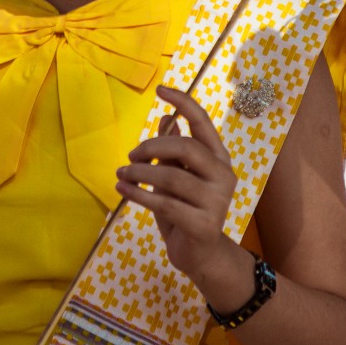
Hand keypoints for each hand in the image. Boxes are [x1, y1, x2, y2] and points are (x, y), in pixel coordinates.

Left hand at [116, 86, 240, 302]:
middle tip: (130, 156)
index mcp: (219, 159)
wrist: (199, 254)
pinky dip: (138, 195)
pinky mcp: (203, 225)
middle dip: (152, 147)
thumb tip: (167, 117)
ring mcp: (217, 202)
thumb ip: (174, 150)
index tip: (161, 90)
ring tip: (122, 175)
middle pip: (186, 148)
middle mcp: (224, 176)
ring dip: (139, 174)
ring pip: (171, 178)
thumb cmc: (185, 210)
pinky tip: (123, 191)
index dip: (184, 103)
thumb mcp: (177, 176)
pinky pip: (164, 203)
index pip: (203, 123)